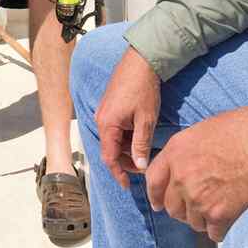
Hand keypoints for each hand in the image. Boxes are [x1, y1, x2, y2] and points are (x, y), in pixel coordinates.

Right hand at [95, 45, 160, 188]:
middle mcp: (101, 119)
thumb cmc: (143, 89)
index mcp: (107, 124)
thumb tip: (140, 167)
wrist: (141, 61)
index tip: (128, 186)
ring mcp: (104, 112)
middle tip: (144, 167)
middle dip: (125, 161)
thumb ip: (141, 145)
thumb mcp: (146, 120)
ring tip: (144, 151)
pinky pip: (114, 128)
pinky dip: (125, 136)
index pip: (109, 158)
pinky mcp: (110, 106)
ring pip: (113, 139)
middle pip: (110, 149)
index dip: (118, 173)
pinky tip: (139, 136)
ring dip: (126, 148)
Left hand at [146, 105, 247, 241]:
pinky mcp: (220, 214)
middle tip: (195, 206)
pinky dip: (220, 228)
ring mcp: (199, 198)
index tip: (158, 203)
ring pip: (192, 222)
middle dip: (181, 209)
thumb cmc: (239, 130)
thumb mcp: (199, 132)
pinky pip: (213, 233)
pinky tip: (229, 215)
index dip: (155, 194)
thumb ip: (182, 153)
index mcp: (175, 152)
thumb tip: (176, 169)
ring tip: (218, 205)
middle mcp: (182, 176)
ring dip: (202, 218)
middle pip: (171, 207)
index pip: (152, 181)